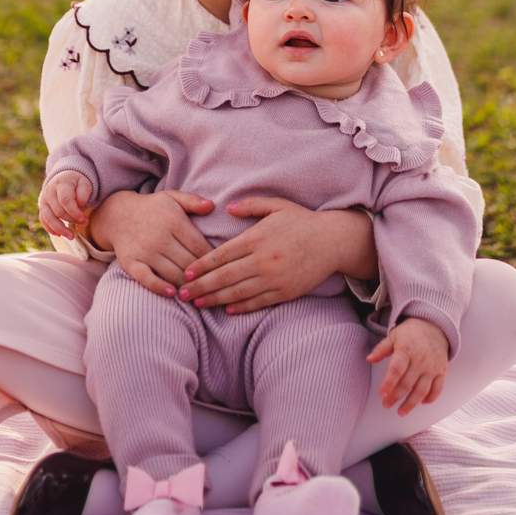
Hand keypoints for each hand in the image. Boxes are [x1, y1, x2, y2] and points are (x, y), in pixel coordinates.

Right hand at [39, 170, 92, 239]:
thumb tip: (79, 208)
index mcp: (61, 184)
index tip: (84, 219)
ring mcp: (44, 201)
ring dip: (60, 229)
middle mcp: (49, 192)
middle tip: (85, 223)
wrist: (64, 177)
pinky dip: (50, 229)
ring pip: (49, 219)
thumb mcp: (84, 183)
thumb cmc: (76, 182)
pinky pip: (43, 221)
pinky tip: (59, 235)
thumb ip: (83, 194)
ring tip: (71, 236)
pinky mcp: (42, 208)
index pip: (65, 201)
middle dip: (72, 220)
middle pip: (58, 211)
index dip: (74, 212)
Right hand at [87, 188, 214, 297]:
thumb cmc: (152, 208)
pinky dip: (159, 287)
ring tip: (199, 293)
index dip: (212, 259)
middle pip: (188, 262)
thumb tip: (212, 206)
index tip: (221, 267)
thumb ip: (192, 201)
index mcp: (174, 221)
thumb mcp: (172, 197)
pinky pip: (147, 279)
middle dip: (203, 275)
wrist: (118, 214)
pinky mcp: (132, 263)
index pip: (199, 245)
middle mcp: (160, 238)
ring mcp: (145, 252)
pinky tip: (172, 293)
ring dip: (187, 285)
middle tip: (214, 285)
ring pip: (172, 273)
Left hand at [179, 199, 377, 314]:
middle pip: (224, 277)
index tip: (186, 273)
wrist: (333, 241)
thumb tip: (227, 209)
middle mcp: (263, 260)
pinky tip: (227, 309)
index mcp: (257, 238)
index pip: (222, 255)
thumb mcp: (277, 205)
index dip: (201, 266)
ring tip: (198, 304)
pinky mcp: (285, 292)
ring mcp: (274, 279)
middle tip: (182, 294)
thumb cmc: (302, 221)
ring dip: (215, 300)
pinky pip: (258, 302)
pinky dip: (241, 307)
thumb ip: (250, 206)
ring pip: (238, 293)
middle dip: (201, 287)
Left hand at [367, 317, 448, 415]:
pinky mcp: (442, 371)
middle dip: (396, 397)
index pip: (396, 369)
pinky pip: (438, 388)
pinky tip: (422, 403)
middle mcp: (420, 360)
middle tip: (386, 405)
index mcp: (406, 350)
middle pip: (407, 383)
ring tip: (402, 412)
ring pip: (422, 390)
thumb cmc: (410, 332)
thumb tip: (369, 358)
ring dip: (412, 403)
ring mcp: (432, 367)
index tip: (382, 394)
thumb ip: (381, 348)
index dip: (389, 383)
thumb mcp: (394, 336)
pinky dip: (431, 398)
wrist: (434, 325)